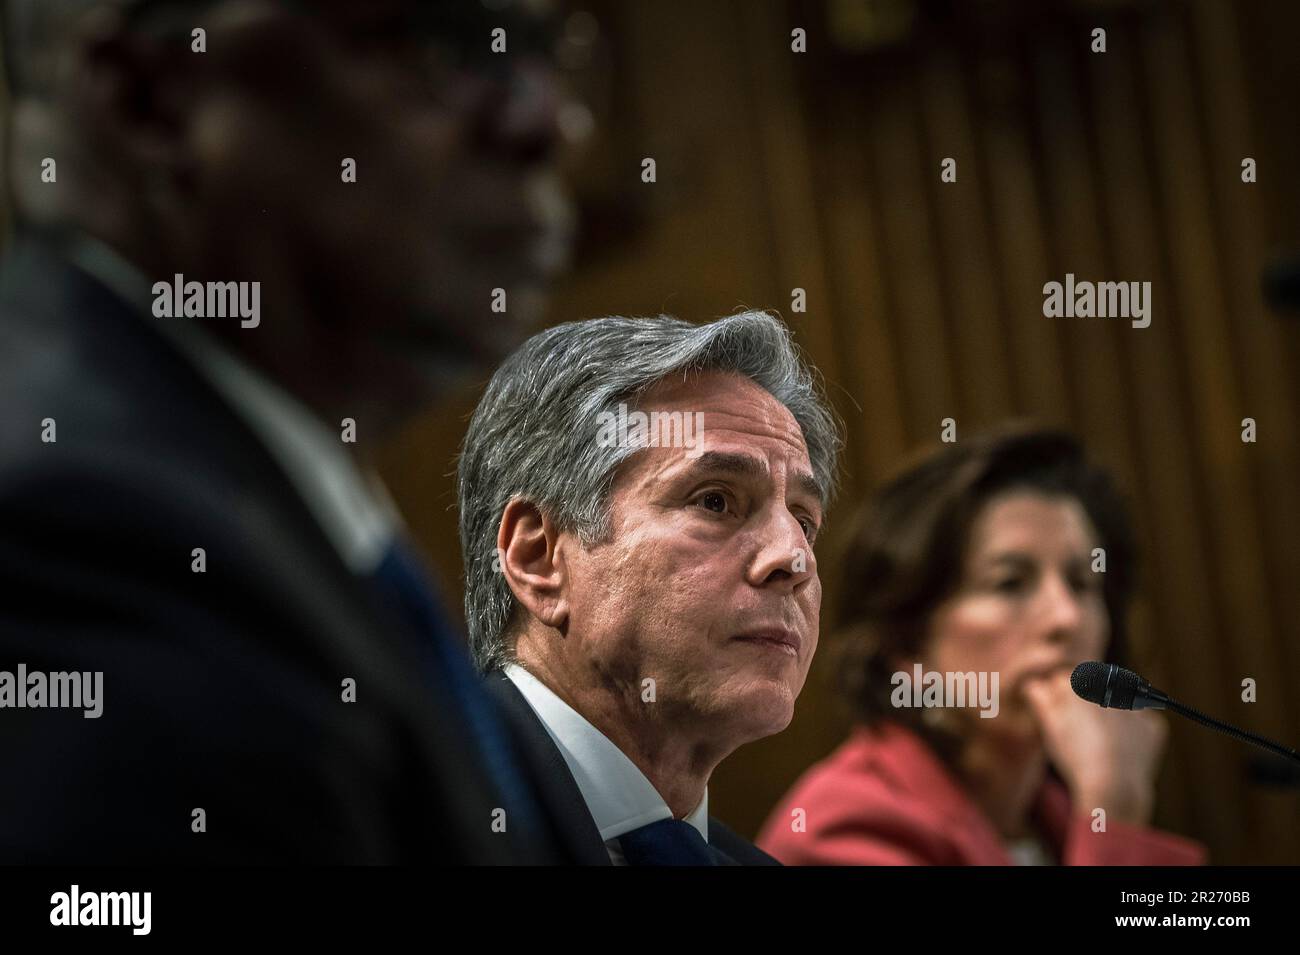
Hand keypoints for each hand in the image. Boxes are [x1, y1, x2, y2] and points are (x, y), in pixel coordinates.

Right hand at [1023, 668, 1165, 824]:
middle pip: (1092, 690)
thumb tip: (1034, 684)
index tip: (1059, 720)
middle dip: (1085, 704)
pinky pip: (1139, 725)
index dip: (1058, 701)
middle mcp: (1112, 686)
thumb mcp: (1049, 725)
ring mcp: (1136, 706)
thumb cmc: (1075, 755)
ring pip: (1117, 705)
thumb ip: (1039, 697)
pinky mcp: (1153, 726)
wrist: (1113, 785)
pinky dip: (1132, 736)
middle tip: (1080, 734)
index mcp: (1082, 681)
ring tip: (1101, 745)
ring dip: (1110, 716)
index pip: (1064, 681)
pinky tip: (1121, 753)